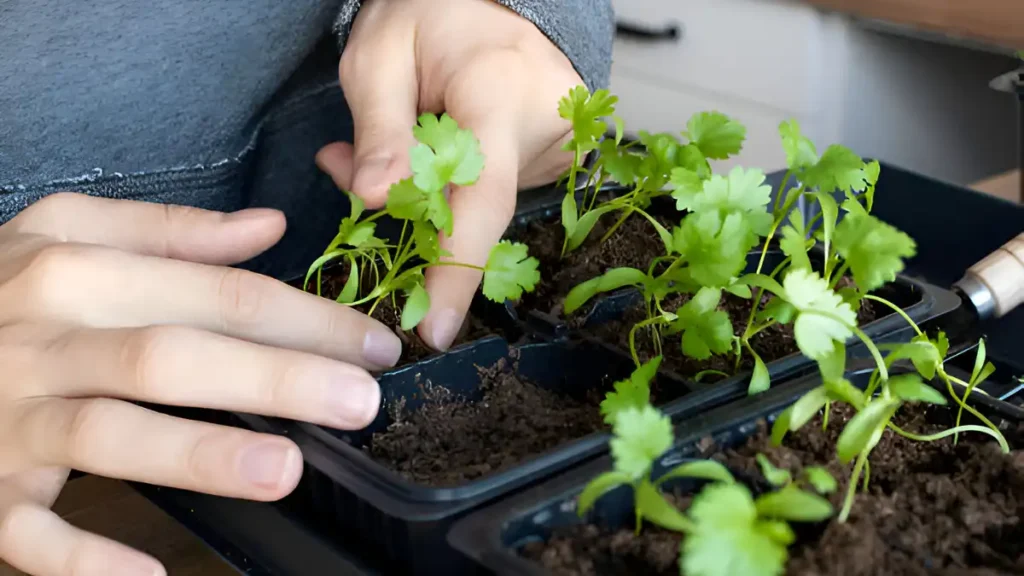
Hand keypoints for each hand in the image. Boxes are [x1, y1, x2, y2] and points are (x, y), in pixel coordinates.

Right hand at [0, 193, 400, 575]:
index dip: (301, 319)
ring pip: (108, 432)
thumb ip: (169, 232)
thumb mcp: (64, 234)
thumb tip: (265, 228)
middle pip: (171, 357)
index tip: (371, 345)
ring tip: (283, 469)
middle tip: (359, 400)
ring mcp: (8, 419)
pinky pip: (28, 532)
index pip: (213, 294)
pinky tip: (152, 575)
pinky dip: (84, 558)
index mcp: (75, 272)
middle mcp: (43, 341)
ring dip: (196, 453)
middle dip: (272, 377)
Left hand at [316, 0, 581, 349]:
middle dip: (407, 206)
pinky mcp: (554, 156)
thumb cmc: (433, 11)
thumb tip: (376, 200)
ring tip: (396, 137)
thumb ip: (379, 129)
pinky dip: (452, 184)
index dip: (457, 269)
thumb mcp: (379, 54)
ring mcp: (557, 143)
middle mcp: (543, 124)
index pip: (482, 197)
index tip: (436, 328)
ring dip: (425, 193)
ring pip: (477, 204)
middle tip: (352, 162)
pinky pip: (492, 192)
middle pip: (470, 208)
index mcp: (500, 92)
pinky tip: (432, 145)